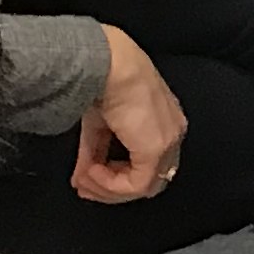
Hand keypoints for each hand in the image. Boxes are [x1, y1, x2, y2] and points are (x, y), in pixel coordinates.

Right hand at [71, 28, 187, 203]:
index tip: (88, 179)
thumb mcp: (98, 124)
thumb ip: (94, 153)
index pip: (149, 163)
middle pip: (149, 179)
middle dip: (113, 188)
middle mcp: (172, 132)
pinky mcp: (156, 148)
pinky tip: (91, 173)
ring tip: (84, 179)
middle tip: (85, 187)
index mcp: (164, 122)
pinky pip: (136, 184)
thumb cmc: (105, 81)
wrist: (109, 65)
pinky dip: (110, 185)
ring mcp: (168, 141)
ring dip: (109, 188)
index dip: (118, 178)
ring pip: (144, 186)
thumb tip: (80, 179)